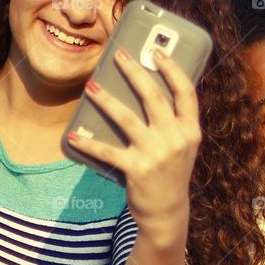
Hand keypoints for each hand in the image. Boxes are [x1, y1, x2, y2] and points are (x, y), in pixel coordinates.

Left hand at [69, 47, 200, 243]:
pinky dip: (89, 143)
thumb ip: (171, 123)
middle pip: (153, 97)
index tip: (156, 51)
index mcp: (190, 131)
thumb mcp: (180, 147)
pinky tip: (74, 135)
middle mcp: (176, 140)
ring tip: (90, 86)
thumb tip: (144, 90)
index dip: (171, 69)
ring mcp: (157, 154)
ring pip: (127, 118)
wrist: (167, 213)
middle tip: (118, 55)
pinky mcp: (137, 169)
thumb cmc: (169, 174)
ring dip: (106, 99)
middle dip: (134, 72)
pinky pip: (108, 151)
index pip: (185, 92)